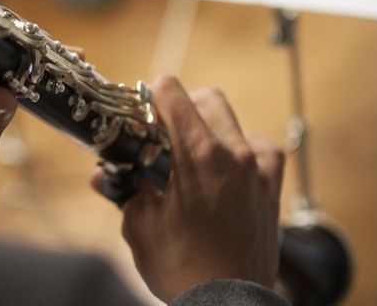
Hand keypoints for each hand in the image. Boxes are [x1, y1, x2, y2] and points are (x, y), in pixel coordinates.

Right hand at [117, 77, 283, 301]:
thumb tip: (104, 175)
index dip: (151, 94)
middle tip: (162, 130)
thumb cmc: (182, 268)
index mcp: (198, 153)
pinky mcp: (272, 188)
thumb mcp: (139, 225)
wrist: (227, 303)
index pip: (173, 92)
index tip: (142, 107)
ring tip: (193, 153)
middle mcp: (234, 152)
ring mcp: (258, 169)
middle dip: (181, 107)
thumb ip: (125, 189)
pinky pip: (261, 150)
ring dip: (211, 127)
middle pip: (207, 98)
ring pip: (234, 121)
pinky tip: (227, 170)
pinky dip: (242, 151)